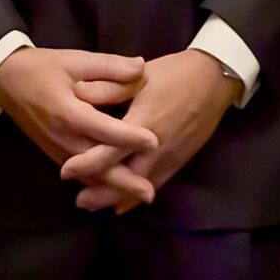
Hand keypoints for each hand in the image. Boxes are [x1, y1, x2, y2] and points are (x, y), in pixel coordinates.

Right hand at [0, 47, 159, 205]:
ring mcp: (57, 150)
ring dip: (112, 187)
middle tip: (150, 193)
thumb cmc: (42, 68)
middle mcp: (63, 137)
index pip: (103, 130)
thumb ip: (110, 66)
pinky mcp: (54, 154)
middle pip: (96, 166)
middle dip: (123, 181)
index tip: (155, 142)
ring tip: (138, 196)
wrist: (6, 80)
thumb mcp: (76, 60)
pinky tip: (116, 190)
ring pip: (88, 175)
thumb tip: (142, 67)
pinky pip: (80, 174)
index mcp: (68, 112)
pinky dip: (98, 184)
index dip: (129, 137)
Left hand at [64, 49, 240, 212]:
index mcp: (143, 124)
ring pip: (140, 186)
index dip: (87, 164)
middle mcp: (156, 147)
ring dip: (116, 198)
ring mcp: (170, 157)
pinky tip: (124, 205)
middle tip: (79, 201)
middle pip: (125, 178)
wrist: (214, 80)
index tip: (65, 171)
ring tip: (94, 205)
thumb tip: (77, 92)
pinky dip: (137, 197)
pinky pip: (156, 184)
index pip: (111, 151)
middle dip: (100, 192)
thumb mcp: (140, 76)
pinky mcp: (179, 161)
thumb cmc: (175, 74)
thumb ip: (109, 87)